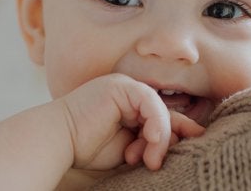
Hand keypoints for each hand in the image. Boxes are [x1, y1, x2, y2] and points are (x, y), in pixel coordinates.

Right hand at [56, 74, 204, 171]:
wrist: (58, 142)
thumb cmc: (86, 149)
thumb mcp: (127, 149)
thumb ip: (150, 143)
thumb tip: (181, 140)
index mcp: (128, 108)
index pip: (161, 118)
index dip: (178, 133)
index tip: (192, 147)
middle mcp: (128, 95)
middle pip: (164, 114)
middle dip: (168, 140)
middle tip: (156, 163)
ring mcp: (124, 87)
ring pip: (160, 111)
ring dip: (159, 138)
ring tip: (149, 160)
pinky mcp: (121, 87)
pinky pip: (150, 103)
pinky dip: (156, 123)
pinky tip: (150, 140)